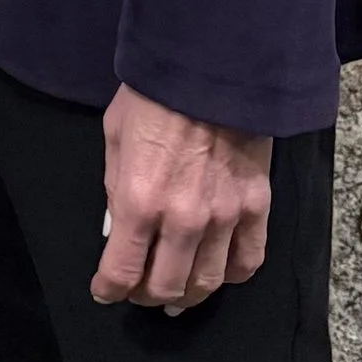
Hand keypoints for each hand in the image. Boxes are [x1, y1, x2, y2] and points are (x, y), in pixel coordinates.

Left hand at [91, 85, 271, 313]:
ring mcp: (224, 217)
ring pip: (206, 284)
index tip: (104, 291)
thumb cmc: (154, 93)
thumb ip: (113, 186)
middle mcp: (182, 219)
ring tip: (176, 295)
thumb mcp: (115, 134)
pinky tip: (217, 273)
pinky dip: (230, 277)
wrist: (211, 65)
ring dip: (187, 296)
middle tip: (138, 292)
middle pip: (165, 287)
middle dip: (145, 296)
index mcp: (139, 200)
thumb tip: (115, 228)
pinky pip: (247, 262)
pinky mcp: (256, 208)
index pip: (122, 270)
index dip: (109, 289)